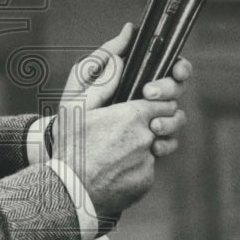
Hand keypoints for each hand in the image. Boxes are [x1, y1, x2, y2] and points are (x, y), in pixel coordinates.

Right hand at [52, 34, 190, 216]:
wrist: (68, 190)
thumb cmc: (70, 143)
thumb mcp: (79, 103)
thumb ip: (105, 74)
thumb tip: (123, 49)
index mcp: (133, 115)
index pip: (167, 100)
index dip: (160, 97)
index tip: (148, 98)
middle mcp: (147, 138)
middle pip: (172, 121)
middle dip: (161, 117)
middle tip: (141, 120)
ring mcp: (148, 162)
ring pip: (164, 145)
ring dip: (152, 141)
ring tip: (127, 142)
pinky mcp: (146, 182)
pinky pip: (150, 167)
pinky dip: (138, 164)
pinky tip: (117, 164)